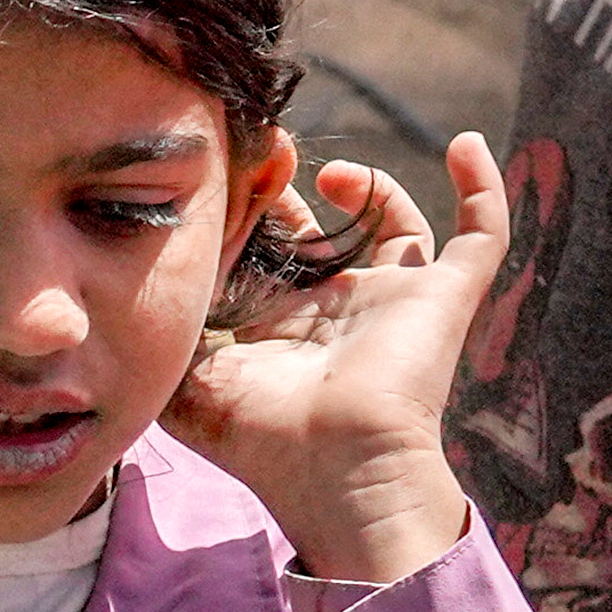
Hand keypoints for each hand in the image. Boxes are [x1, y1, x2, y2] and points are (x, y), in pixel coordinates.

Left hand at [167, 132, 510, 586]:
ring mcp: (397, 300)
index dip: (245, 213)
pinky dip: (482, 185)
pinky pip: (483, 233)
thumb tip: (128, 291)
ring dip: (371, 186)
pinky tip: (464, 140)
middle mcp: (340, 309)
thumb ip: (166, 334)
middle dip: (295, 192)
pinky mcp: (446, 297)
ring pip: (396, 224)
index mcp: (283, 326)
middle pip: (324, 231)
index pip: (266, 252)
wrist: (336, 471)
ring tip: (330, 171)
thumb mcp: (189, 385)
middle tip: (269, 154)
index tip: (221, 177)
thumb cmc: (262, 441)